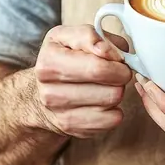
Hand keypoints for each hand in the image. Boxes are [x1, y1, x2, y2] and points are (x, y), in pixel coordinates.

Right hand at [34, 24, 131, 139]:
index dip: (117, 61)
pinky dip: (114, 110)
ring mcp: (61, 114)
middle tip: (117, 72)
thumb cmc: (63, 57)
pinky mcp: (74, 128)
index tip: (117, 58)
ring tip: (106, 85)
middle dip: (121, 76)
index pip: (98, 67)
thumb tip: (109, 52)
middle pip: (110, 89)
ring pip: (113, 103)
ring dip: (116, 91)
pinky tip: (103, 101)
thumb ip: (90, 36)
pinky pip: (112, 120)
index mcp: (49, 62)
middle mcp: (50, 92)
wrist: (43, 90)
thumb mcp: (68, 36)